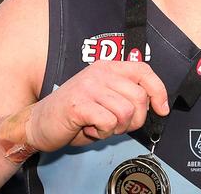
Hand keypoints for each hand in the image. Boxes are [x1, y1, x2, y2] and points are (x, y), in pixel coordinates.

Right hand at [24, 61, 168, 151]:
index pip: (144, 71)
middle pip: (139, 96)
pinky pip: (109, 122)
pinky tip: (90, 128)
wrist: (38, 123)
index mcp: (108, 67)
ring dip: (118, 127)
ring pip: (127, 111)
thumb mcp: (105, 98)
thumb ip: (126, 95)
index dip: (159, 91)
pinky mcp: (79, 104)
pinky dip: (104, 132)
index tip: (162, 109)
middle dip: (136, 119)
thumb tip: (156, 104)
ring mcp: (89, 86)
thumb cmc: (75, 114)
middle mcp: (100, 72)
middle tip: (118, 125)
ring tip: (101, 125)